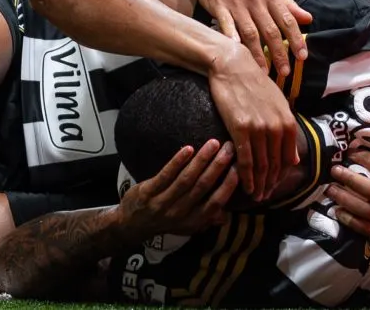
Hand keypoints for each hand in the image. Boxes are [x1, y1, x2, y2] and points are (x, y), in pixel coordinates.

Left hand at [116, 139, 238, 242]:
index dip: (228, 186)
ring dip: (201, 160)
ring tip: (213, 143)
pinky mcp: (147, 192)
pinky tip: (188, 149)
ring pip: (186, 179)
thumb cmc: (164, 222)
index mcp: (192, 221)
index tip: (239, 168)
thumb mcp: (186, 226)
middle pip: (202, 187)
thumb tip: (227, 215)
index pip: (215, 203)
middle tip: (230, 148)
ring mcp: (162, 203)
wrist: (131, 225)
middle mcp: (178, 214)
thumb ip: (206, 219)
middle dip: (218, 166)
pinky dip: (177, 162)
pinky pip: (165, 175)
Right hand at [188, 0, 311, 77]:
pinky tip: (237, 52)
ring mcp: (237, 3)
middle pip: (270, 30)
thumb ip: (287, 3)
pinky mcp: (219, 6)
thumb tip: (308, 19)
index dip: (296, 39)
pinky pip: (227, 25)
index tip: (302, 56)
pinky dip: (233, 39)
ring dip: (258, 54)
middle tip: (285, 71)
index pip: (287, 19)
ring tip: (264, 71)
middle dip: (279, 52)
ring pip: (251, 32)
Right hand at [208, 45, 299, 201]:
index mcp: (288, 121)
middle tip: (265, 197)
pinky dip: (246, 177)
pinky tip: (246, 187)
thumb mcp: (278, 104)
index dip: (282, 176)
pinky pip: (246, 160)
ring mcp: (259, 129)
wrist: (233, 67)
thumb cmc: (254, 83)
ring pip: (261, 166)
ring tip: (256, 196)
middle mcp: (277, 127)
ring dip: (259, 185)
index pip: (288, 158)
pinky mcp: (241, 129)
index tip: (275, 186)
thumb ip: (287, 131)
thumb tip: (294, 159)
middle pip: (275, 165)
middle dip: (271, 184)